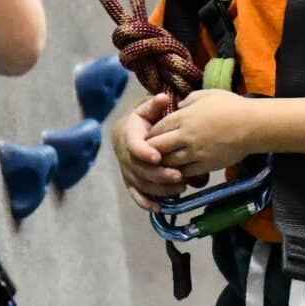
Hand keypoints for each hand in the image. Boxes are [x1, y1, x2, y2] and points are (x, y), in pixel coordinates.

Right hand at [114, 93, 183, 209]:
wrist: (132, 130)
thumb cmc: (145, 118)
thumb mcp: (148, 108)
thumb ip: (155, 105)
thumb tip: (163, 98)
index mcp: (127, 134)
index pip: (132, 145)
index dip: (143, 152)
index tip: (158, 156)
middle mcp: (123, 154)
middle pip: (138, 168)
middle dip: (158, 174)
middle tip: (179, 176)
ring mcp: (126, 169)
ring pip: (139, 183)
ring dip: (159, 188)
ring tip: (180, 187)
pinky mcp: (130, 181)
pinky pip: (135, 194)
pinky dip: (145, 202)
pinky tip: (160, 207)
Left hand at [147, 88, 260, 175]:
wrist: (253, 125)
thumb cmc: (231, 106)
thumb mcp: (205, 95)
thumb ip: (187, 101)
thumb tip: (176, 107)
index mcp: (183, 117)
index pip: (156, 129)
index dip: (150, 134)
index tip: (150, 137)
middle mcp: (185, 136)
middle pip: (158, 147)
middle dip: (152, 150)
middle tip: (151, 152)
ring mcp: (195, 153)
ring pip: (169, 162)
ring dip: (164, 163)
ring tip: (163, 163)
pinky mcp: (206, 165)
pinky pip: (186, 172)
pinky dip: (179, 173)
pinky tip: (179, 171)